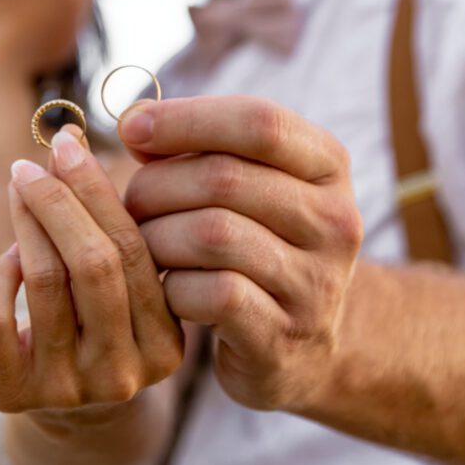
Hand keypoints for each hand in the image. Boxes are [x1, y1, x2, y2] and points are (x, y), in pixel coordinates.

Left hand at [0, 126, 183, 414]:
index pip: (132, 248)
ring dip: (26, 221)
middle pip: (92, 263)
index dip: (96, 189)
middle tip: (32, 163)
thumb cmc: (105, 322)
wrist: (75, 413)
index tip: (68, 142)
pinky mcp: (15, 397)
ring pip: (44, 281)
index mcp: (167, 340)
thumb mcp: (129, 284)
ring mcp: (70, 389)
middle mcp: (125, 372)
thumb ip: (115, 222)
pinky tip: (10, 254)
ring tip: (19, 189)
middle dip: (57, 199)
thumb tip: (70, 140)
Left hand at [121, 96, 362, 412]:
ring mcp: (316, 284)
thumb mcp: (244, 184)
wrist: (300, 346)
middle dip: (157, 185)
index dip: (186, 119)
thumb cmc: (254, 242)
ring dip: (157, 236)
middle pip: (225, 177)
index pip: (260, 121)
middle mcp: (336, 221)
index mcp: (329, 165)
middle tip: (128, 204)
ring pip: (212, 234)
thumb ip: (197, 147)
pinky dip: (173, 287)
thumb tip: (134, 124)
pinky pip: (213, 293)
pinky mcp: (284, 337)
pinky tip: (166, 289)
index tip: (129, 127)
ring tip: (143, 245)